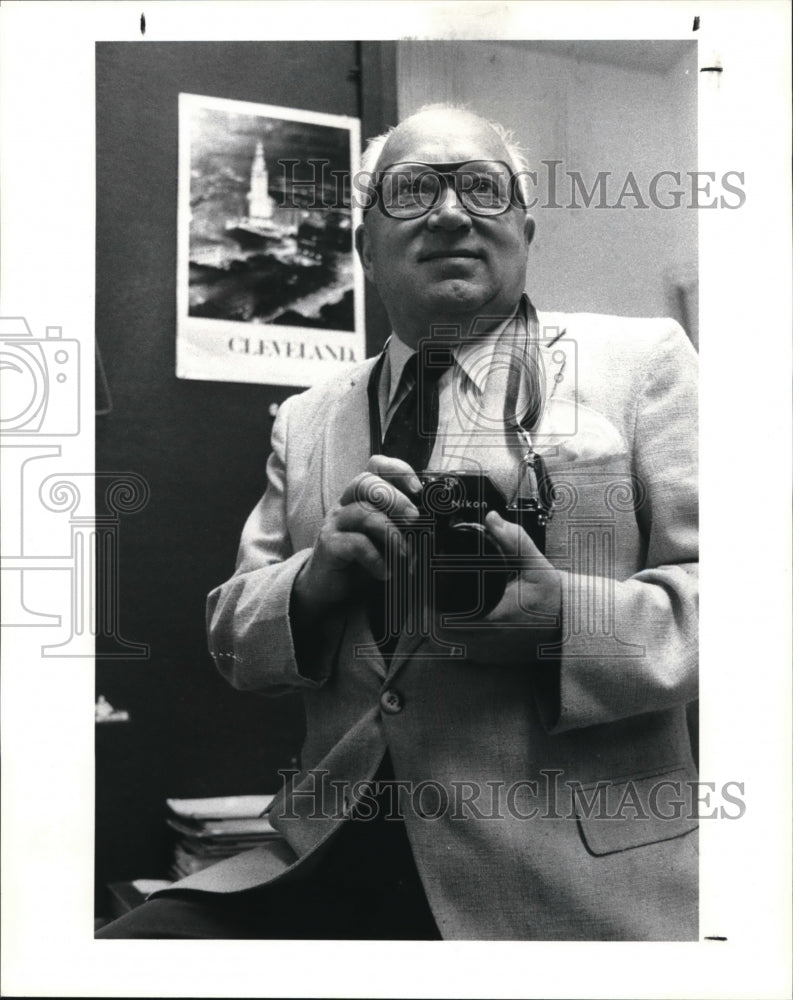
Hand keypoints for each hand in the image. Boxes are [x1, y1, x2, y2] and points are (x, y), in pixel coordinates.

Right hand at [293, 455, 421, 617]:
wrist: (331, 587)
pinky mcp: (329, 545)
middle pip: (366, 482)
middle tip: (414, 519)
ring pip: (363, 512)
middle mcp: (347, 503)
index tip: (419, 489)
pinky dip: (375, 558)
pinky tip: (385, 572)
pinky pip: (355, 543)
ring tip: (405, 555)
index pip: (376, 466)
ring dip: (391, 533)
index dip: (398, 470)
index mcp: (363, 495)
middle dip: (395, 499)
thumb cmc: (364, 558)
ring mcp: (336, 523)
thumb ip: (405, 526)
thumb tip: (436, 525)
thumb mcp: (388, 538)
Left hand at [433, 510, 562, 666]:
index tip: (424, 582)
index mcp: (492, 621)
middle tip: (425, 587)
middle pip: (436, 632)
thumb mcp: (535, 565)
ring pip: (444, 644)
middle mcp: (486, 642)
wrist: (569, 625)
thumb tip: (493, 519)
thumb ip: (514, 540)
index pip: (441, 618)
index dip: (426, 601)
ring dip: (435, 624)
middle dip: (425, 609)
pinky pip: (458, 651)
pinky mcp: (489, 659)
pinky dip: (449, 636)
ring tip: (434, 601)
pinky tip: (450, 618)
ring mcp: (486, 654)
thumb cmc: (551, 597)